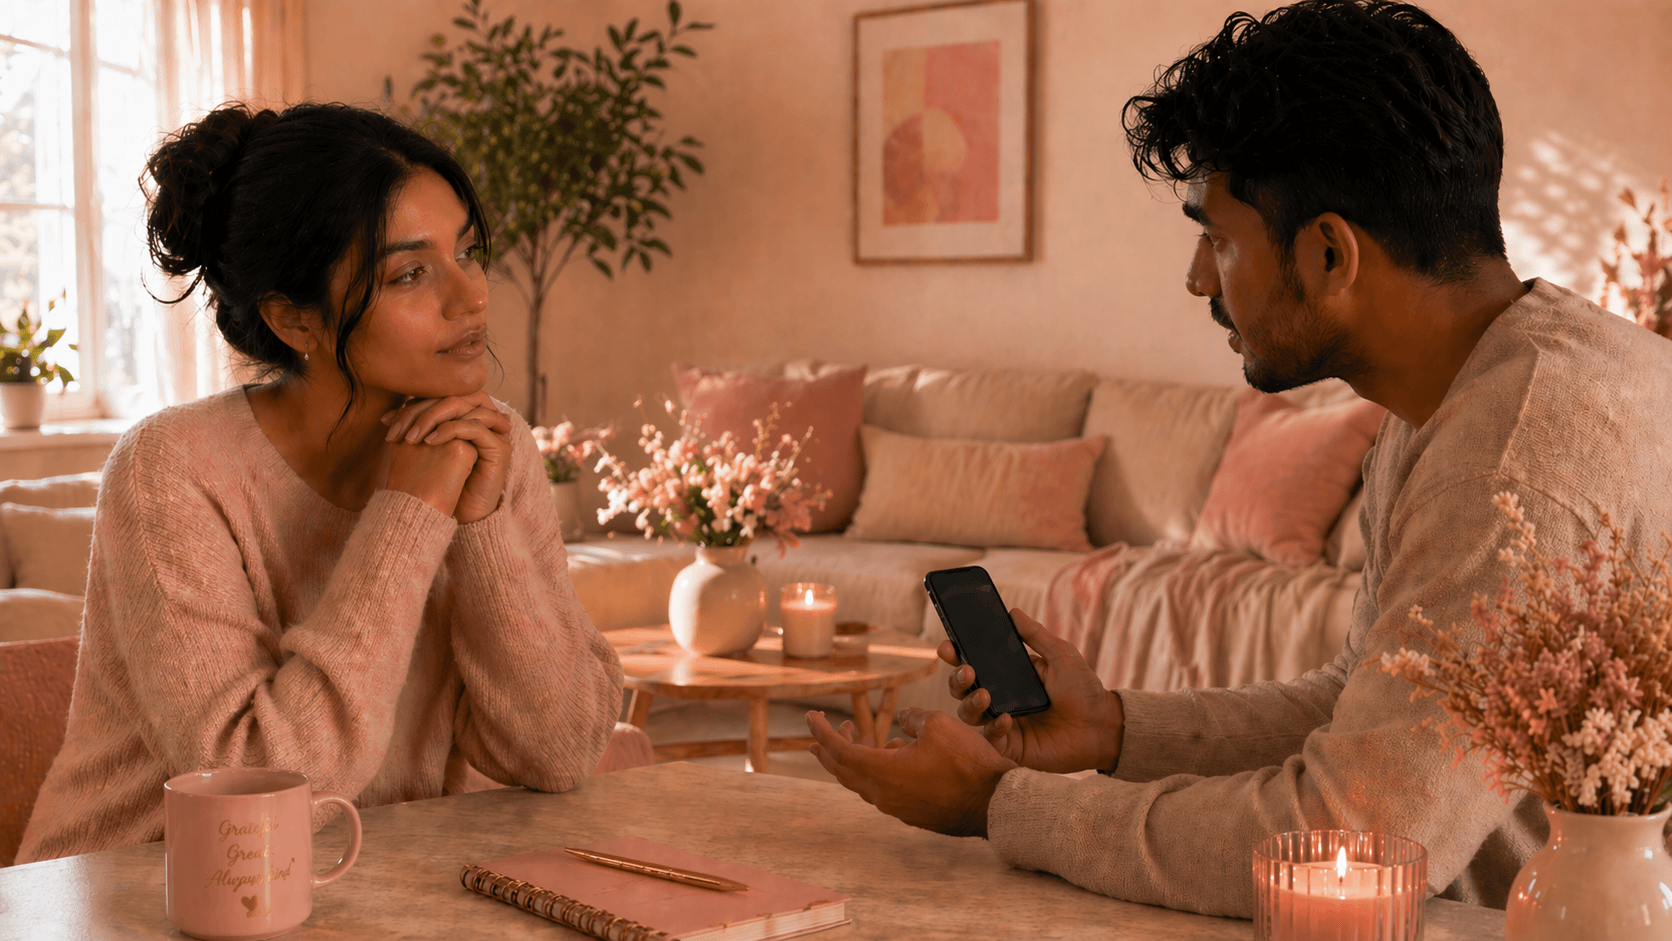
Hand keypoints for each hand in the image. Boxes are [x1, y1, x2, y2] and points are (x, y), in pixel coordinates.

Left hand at [382, 392, 512, 522]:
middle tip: (398, 430)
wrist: (459, 517)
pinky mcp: (499, 448)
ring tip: (411, 438)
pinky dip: (450, 430)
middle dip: (420, 410)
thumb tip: (388, 415)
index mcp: (467, 417)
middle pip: (452, 396)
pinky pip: (474, 427)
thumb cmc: (440, 487)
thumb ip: (415, 431)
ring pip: (463, 407)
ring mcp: (494, 433)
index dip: (413, 404)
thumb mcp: (423, 453)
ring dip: (432, 418)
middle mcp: (484, 420)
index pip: (440, 396)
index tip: (386, 421)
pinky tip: (430, 442)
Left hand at [806, 708, 1016, 837]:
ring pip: (863, 782)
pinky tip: (894, 755)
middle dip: (829, 749)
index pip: (839, 751)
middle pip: (843, 771)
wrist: (995, 803)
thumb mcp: (938, 725)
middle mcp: (883, 795)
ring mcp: (898, 808)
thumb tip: (903, 721)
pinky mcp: (913, 814)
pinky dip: (878, 771)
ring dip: (856, 760)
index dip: (823, 731)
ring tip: (859, 738)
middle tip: (821, 734)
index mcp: (882, 772)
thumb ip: (913, 719)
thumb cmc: (968, 763)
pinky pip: (884, 791)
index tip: (811, 716)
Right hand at [940, 609, 1124, 773]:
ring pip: (968, 713)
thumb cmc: (1084, 691)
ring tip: (985, 695)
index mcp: (1008, 675)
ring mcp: (1002, 722)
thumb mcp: (1061, 655)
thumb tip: (1013, 612)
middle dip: (957, 678)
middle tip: (967, 670)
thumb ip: (1036, 635)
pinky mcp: (1010, 745)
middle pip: (963, 688)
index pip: (974, 663)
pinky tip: (1005, 719)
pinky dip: (993, 727)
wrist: (1102, 727)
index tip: (948, 645)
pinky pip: (989, 737)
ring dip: (970, 701)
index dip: (957, 655)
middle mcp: (1000, 698)